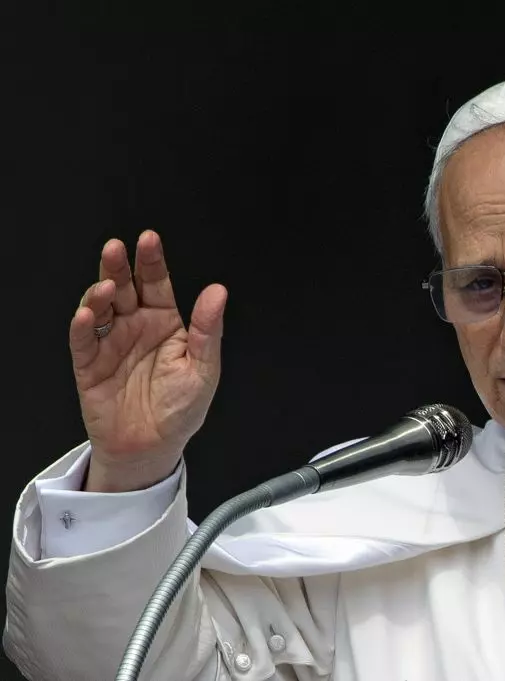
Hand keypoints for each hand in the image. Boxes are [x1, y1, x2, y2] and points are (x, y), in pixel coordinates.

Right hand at [70, 230, 226, 491]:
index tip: (149, 239)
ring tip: (105, 288)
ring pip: (100, 309)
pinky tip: (88, 316)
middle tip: (116, 248)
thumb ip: (208, 329)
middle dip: (119, 267)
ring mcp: (111, 344)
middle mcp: (136, 326)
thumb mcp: (203, 368)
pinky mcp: (90, 366)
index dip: (152, 262)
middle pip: (124, 288)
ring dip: (99, 294)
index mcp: (165, 322)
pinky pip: (83, 342)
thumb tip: (218, 292)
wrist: (154, 448)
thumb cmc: (181, 408)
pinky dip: (83, 327)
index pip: (157, 284)